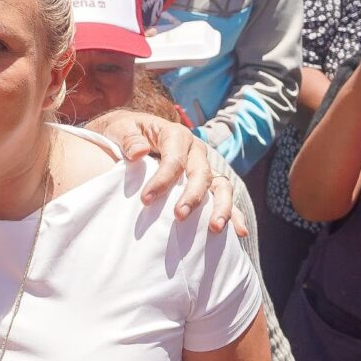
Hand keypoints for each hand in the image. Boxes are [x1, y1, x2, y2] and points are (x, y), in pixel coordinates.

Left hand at [89, 109, 243, 231]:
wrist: (132, 133)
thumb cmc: (124, 132)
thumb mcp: (120, 128)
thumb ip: (128, 138)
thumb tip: (139, 152)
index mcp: (175, 135)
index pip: (174, 159)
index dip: (162, 179)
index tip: (146, 200)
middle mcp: (195, 150)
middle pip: (201, 173)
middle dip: (192, 196)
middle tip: (180, 216)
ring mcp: (204, 167)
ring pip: (220, 186)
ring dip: (220, 207)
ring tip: (215, 228)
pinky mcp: (207, 183)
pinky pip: (223, 198)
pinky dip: (233, 214)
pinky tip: (239, 232)